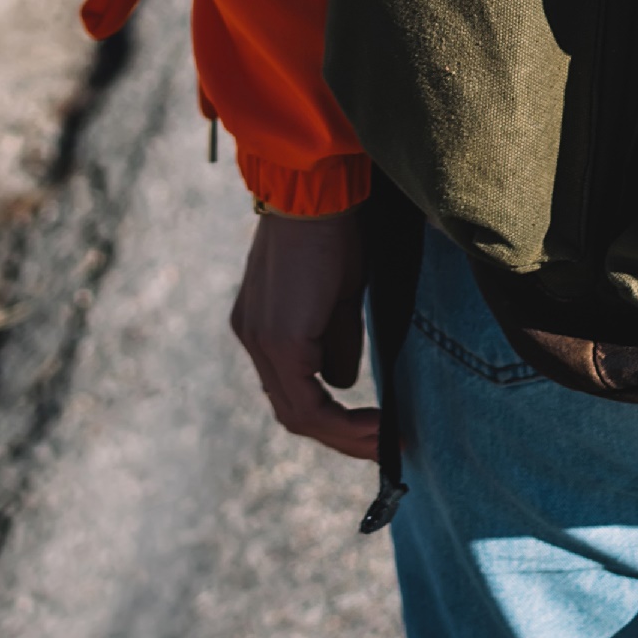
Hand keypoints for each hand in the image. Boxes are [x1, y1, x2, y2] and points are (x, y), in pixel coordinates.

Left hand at [230, 209, 383, 461]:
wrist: (317, 192)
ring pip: (297, 413)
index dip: (332, 420)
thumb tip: (343, 383)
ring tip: (384, 440)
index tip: (375, 428)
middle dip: (341, 437)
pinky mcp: (278, 341)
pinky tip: (375, 425)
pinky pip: (306, 402)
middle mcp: (253, 339)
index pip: (291, 391)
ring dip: (344, 435)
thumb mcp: (339, 295)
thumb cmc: (334, 230)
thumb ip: (336, 341)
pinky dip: (341, 421)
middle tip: (384, 446)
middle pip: (292, 411)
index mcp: (262, 328)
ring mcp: (260, 341)